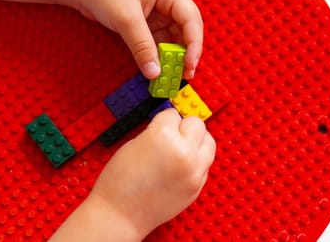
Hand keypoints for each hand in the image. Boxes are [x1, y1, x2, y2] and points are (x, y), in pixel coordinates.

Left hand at [76, 0, 202, 79]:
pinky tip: (158, 68)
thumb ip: (142, 47)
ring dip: (173, 56)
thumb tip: (154, 72)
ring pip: (174, 38)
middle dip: (187, 52)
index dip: (194, 44)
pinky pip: (160, 42)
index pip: (191, 20)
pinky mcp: (148, 22)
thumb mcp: (126, 19)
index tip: (189, 65)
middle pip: (187, 29)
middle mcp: (169, 0)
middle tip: (185, 75)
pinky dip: (160, 55)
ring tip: (171, 76)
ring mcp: (159, 12)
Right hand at [87, 109, 215, 237]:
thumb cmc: (120, 182)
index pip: (172, 114)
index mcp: (162, 136)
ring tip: (181, 147)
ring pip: (208, 142)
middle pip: (196, 124)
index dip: (163, 120)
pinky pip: (205, 163)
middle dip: (183, 127)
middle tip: (172, 134)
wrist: (120, 214)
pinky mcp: (198, 186)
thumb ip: (157, 132)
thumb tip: (172, 125)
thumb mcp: (134, 143)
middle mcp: (183, 152)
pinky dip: (196, 161)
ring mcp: (194, 171)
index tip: (158, 126)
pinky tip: (180, 165)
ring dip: (196, 141)